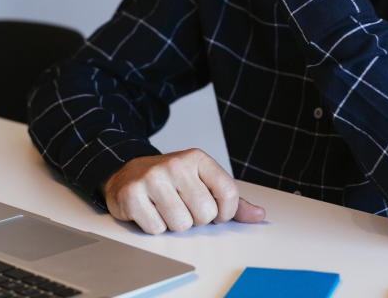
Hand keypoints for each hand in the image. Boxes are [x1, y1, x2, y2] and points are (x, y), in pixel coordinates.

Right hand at [102, 148, 265, 233]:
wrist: (128, 175)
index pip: (228, 192)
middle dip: (196, 219)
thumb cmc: (171, 182)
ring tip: (166, 208)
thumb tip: (259, 215)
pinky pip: (157, 229)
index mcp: (198, 158)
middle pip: (204, 213)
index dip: (225, 212)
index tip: (216, 213)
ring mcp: (152, 178)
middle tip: (183, 207)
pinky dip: (154, 227)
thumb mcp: (203, 183)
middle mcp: (175, 164)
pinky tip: (150, 211)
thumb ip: (232, 201)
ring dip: (174, 224)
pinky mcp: (132, 195)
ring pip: (181, 225)